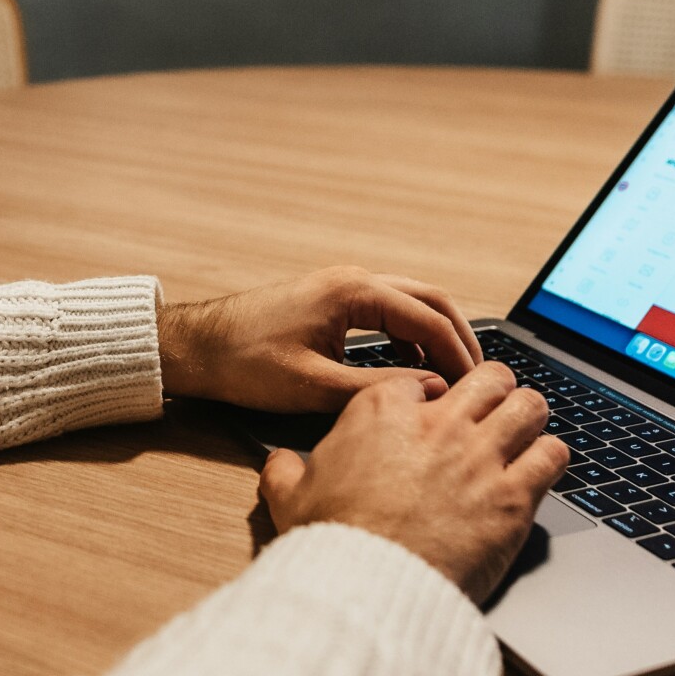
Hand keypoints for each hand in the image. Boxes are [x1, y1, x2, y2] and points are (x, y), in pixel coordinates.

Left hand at [159, 266, 484, 412]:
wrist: (194, 348)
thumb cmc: (243, 363)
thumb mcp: (313, 386)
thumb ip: (376, 390)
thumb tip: (428, 394)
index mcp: (353, 292)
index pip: (429, 318)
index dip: (459, 355)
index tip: (477, 387)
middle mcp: (353, 281)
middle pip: (430, 300)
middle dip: (459, 338)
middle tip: (480, 378)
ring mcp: (343, 289)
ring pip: (410, 305)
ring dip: (435, 338)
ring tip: (451, 379)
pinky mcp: (332, 303)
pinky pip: (387, 314)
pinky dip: (409, 339)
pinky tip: (410, 372)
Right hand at [258, 362, 569, 602]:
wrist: (365, 591)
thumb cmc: (329, 544)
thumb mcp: (289, 499)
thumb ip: (285, 471)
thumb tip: (280, 463)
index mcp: (383, 411)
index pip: (424, 380)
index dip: (432, 398)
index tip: (434, 417)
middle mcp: (439, 423)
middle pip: (489, 377)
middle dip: (494, 391)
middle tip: (491, 413)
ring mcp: (481, 457)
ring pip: (530, 404)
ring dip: (529, 418)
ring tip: (523, 434)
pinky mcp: (513, 497)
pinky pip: (553, 454)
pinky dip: (550, 458)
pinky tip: (539, 470)